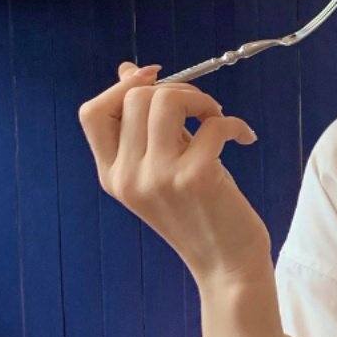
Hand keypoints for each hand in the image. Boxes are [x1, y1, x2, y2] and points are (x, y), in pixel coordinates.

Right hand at [79, 62, 271, 288]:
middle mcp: (127, 177)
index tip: (156, 78)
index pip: (93, 113)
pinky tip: (244, 138)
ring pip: (166, 101)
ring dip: (201, 99)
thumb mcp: (163, 169)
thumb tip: (130, 70)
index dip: (123, 86)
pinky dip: (234, 123)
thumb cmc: (201, 214)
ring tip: (218, 118)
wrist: (227, 266)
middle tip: (203, 109)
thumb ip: (147, 126)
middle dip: (176, 89)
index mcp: (113, 175)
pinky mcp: (194, 178)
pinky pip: (212, 124)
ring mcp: (158, 178)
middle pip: (135, 97)